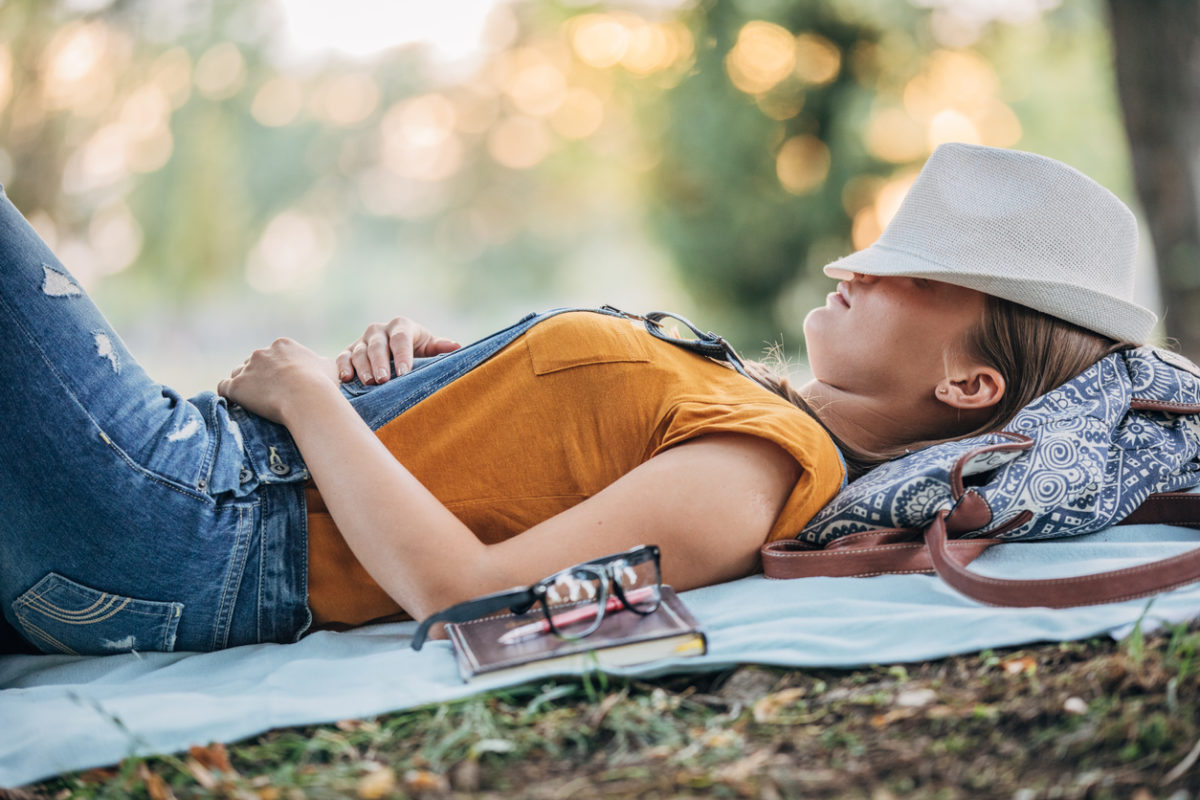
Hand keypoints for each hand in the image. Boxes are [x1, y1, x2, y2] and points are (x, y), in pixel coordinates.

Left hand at [218, 338, 338, 423]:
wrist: (308, 398)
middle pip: (254, 363)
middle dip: (259, 376)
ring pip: (238, 374)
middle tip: (269, 394)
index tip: (282, 383)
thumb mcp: (329, 367)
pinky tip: (232, 402)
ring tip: (252, 401)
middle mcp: (262, 352)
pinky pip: (224, 387)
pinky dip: (228, 394)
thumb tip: (320, 364)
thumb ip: (320, 362)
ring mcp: (247, 368)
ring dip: (244, 385)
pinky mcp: (237, 386)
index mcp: (282, 345)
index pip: (272, 355)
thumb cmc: (322, 384)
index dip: (276, 369)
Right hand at [335, 316, 459, 384]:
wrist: (397, 350)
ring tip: (369, 382)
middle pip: (378, 345)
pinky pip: (343, 357)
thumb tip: (456, 347)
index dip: (402, 355)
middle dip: (380, 362)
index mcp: (401, 326)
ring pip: (359, 352)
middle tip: (384, 380)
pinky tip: (346, 378)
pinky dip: (343, 366)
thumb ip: (440, 347)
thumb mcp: (429, 347)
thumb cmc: (418, 349)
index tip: (404, 372)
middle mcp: (379, 330)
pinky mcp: (349, 351)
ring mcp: (362, 340)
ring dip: (363, 368)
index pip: (401, 339)